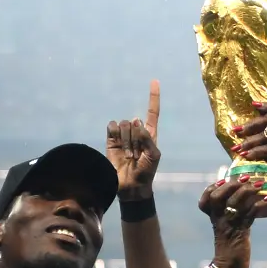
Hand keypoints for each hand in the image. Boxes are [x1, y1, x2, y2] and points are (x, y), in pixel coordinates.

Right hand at [106, 80, 160, 200]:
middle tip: (137, 154)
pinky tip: (118, 144)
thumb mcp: (154, 155)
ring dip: (127, 140)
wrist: (131, 186)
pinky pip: (112, 127)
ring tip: (130, 155)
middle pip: (135, 121)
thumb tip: (136, 122)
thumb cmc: (147, 171)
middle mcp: (136, 132)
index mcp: (150, 134)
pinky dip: (115, 133)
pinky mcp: (111, 141)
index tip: (155, 81)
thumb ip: (147, 138)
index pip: (152, 112)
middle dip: (136, 137)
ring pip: (123, 124)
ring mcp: (123, 136)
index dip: (153, 97)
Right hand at [198, 177, 266, 267]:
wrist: (229, 267)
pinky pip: (250, 215)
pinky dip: (259, 205)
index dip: (212, 187)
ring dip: (248, 190)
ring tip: (260, 184)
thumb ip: (230, 212)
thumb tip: (242, 196)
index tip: (223, 179)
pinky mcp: (241, 232)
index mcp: (213, 217)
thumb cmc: (230, 246)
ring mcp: (229, 225)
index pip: (206, 198)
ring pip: (235, 203)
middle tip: (246, 177)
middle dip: (231, 184)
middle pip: (218, 197)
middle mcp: (219, 219)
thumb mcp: (226, 226)